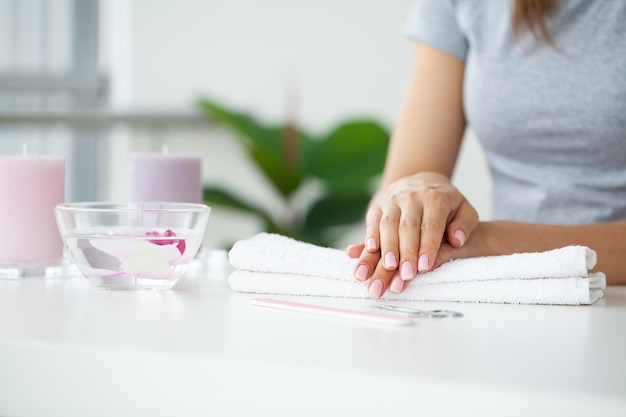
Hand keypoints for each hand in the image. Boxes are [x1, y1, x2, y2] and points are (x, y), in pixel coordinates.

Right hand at [349, 172, 478, 296]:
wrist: (420, 181)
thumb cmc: (446, 204)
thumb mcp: (464, 209)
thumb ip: (465, 224)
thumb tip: (457, 240)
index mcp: (435, 199)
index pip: (431, 225)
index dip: (428, 247)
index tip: (425, 267)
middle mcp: (412, 197)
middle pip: (408, 227)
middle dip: (407, 252)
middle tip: (407, 275)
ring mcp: (392, 200)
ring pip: (388, 224)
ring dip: (388, 247)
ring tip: (389, 267)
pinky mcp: (377, 205)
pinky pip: (372, 221)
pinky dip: (370, 236)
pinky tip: (370, 251)